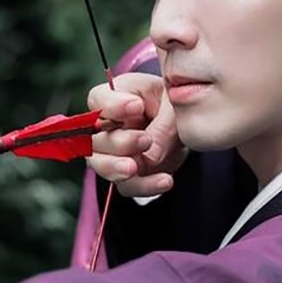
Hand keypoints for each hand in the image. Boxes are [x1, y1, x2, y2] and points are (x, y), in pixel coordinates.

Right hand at [87, 73, 186, 196]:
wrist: (187, 124)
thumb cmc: (173, 103)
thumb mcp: (173, 105)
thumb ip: (163, 126)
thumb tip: (150, 157)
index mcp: (116, 96)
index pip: (99, 99)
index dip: (113, 106)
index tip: (137, 106)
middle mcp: (108, 125)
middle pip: (94, 137)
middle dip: (118, 142)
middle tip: (145, 140)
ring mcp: (114, 152)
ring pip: (101, 165)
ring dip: (117, 168)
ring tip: (136, 168)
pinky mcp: (127, 173)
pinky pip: (127, 185)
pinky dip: (144, 186)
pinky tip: (165, 181)